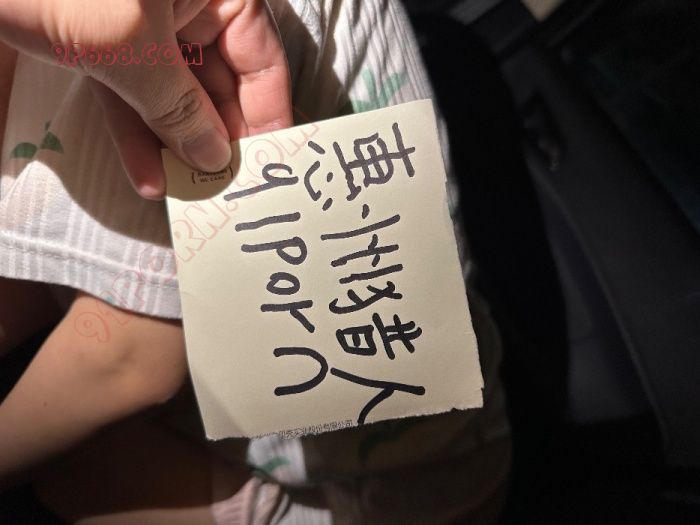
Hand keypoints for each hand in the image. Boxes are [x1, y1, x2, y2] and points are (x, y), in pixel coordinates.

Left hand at [0, 0, 292, 198]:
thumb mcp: (131, 46)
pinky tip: (145, 176)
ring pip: (176, 95)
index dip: (268, 114)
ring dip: (177, 146)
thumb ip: (179, 106)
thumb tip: (215, 157)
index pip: (261, 58)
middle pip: (221, 82)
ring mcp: (147, 26)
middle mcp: (189, 7)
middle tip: (223, 192)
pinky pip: (134, 93)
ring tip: (184, 195)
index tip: (267, 168)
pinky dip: (137, 132)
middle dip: (217, 138)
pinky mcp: (107, 44)